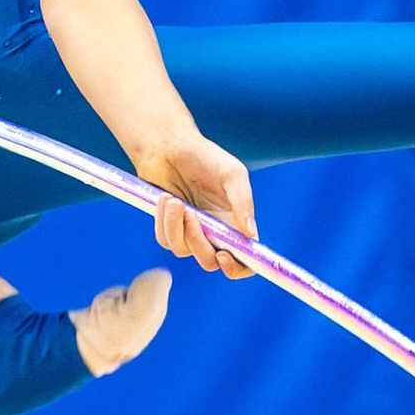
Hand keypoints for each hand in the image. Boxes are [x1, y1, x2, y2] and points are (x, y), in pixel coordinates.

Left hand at [132, 131, 256, 276]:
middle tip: (192, 215)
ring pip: (184, 251)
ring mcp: (191, 233)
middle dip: (200, 244)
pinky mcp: (169, 228)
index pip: (244, 260)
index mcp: (235, 224)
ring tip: (174, 200)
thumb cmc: (205, 157)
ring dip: (177, 227)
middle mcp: (215, 233)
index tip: (225, 256)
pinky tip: (165, 199)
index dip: (238, 267)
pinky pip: (165, 240)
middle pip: (210, 261)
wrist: (170, 146)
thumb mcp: (232, 174)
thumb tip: (250, 233)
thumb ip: (243, 202)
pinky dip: (164, 221)